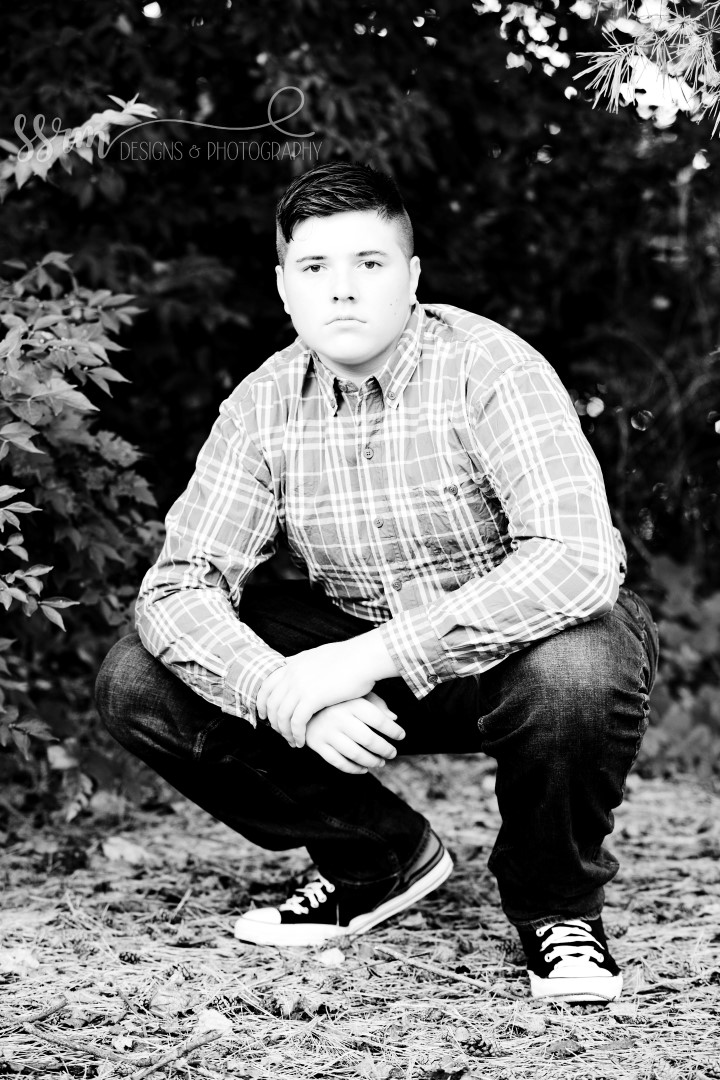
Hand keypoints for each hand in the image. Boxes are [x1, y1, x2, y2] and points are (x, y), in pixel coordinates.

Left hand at [256, 631, 397, 747]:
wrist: (364, 657)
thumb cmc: (351, 657)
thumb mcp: (321, 655)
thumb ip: (306, 663)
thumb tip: (300, 666)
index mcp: (293, 663)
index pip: (267, 684)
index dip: (262, 702)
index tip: (265, 714)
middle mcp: (292, 674)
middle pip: (271, 702)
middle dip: (272, 721)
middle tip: (278, 733)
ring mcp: (300, 685)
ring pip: (281, 715)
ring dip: (284, 731)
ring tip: (292, 741)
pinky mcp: (311, 698)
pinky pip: (296, 722)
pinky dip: (297, 734)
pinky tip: (302, 741)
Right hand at [304, 691, 405, 774]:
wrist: (301, 704)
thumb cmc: (337, 700)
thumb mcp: (356, 695)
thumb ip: (376, 703)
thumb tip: (394, 718)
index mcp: (351, 703)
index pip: (378, 719)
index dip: (393, 730)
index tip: (401, 735)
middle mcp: (338, 717)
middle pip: (369, 739)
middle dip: (385, 749)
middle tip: (392, 753)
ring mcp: (327, 732)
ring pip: (355, 754)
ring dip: (372, 761)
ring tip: (381, 762)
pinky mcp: (317, 745)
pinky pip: (339, 763)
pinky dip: (354, 769)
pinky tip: (364, 769)